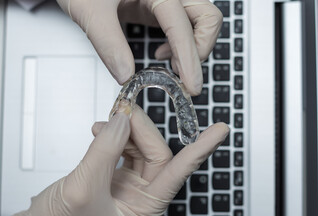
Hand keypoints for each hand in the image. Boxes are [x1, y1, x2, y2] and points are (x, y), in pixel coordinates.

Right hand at [0, 104, 228, 215]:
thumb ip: (105, 151)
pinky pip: (125, 147)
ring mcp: (131, 185)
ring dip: (126, 130)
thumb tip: (123, 122)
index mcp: (145, 212)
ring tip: (107, 121)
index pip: (180, 173)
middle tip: (123, 112)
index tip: (220, 131)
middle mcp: (143, 198)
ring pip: (141, 147)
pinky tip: (102, 130)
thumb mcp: (82, 188)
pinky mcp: (117, 175)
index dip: (201, 149)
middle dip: (141, 130)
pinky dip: (115, 135)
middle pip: (157, 153)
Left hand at [56, 0, 222, 94]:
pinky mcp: (162, 7)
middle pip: (208, 18)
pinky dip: (183, 45)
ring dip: (194, 48)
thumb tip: (126, 75)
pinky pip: (186, 26)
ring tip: (170, 65)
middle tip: (183, 76)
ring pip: (202, 21)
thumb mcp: (89, 10)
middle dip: (200, 50)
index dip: (189, 58)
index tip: (191, 85)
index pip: (182, 25)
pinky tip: (162, 54)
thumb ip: (108, 43)